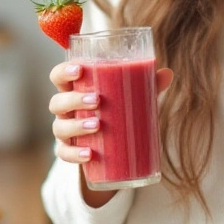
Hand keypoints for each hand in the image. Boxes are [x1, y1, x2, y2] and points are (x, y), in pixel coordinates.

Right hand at [47, 62, 173, 164]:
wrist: (108, 144)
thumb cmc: (116, 110)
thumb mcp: (130, 98)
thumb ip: (146, 85)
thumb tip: (167, 73)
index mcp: (74, 90)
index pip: (58, 76)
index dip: (63, 71)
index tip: (80, 69)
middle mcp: (65, 110)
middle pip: (57, 102)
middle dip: (74, 100)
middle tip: (97, 101)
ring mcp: (65, 131)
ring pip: (59, 127)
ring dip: (76, 126)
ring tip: (97, 125)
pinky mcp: (69, 151)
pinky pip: (64, 153)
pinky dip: (75, 154)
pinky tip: (90, 154)